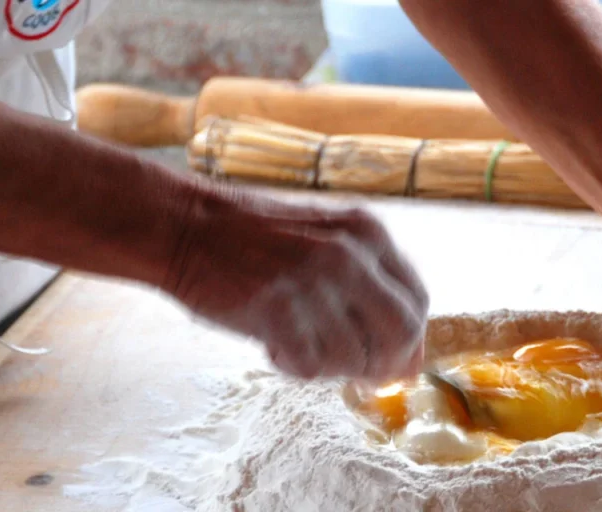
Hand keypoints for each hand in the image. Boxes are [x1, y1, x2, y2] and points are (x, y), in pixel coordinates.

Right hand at [163, 190, 428, 381]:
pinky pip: (311, 367)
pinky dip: (294, 367)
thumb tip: (412, 364)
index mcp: (367, 231)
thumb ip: (371, 290)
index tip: (390, 358)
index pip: (417, 300)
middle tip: (357, 373)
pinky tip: (273, 345)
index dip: (409, 339)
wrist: (185, 226)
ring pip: (355, 357)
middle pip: (400, 333)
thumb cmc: (255, 239)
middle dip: (384, 363)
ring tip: (297, 343)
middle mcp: (348, 254)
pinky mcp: (277, 310)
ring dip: (329, 365)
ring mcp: (314, 281)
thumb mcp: (327, 242)